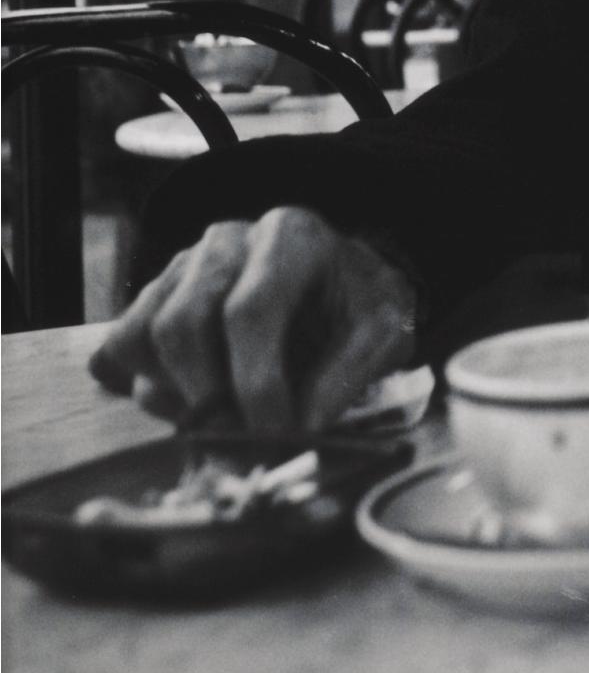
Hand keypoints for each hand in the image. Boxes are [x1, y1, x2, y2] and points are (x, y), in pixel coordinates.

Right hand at [88, 208, 418, 433]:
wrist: (341, 286)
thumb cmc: (359, 306)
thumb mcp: (385, 330)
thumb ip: (350, 373)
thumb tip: (299, 425)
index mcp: (290, 237)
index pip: (251, 309)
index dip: (255, 382)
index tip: (273, 432)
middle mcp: (227, 241)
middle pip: (182, 323)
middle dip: (208, 395)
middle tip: (241, 435)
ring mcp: (182, 267)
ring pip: (141, 336)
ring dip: (174, 395)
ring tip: (221, 415)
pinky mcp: (154, 297)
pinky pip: (120, 346)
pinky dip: (145, 385)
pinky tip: (191, 401)